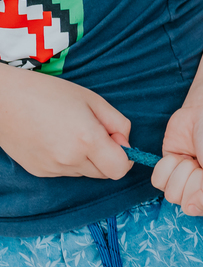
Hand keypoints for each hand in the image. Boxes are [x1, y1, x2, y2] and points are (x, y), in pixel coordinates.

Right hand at [0, 66, 132, 178]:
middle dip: (107, 157)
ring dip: (88, 159)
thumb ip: (118, 123)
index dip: (125, 155)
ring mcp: (52, 168)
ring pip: (86, 172)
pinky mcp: (39, 172)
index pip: (121, 168)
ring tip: (70, 133)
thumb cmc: (48, 93)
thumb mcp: (92, 99)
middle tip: (93, 132)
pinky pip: (66, 171)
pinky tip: (56, 140)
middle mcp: (70, 159)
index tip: (116, 139)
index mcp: (86, 140)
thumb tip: (125, 143)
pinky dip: (69, 160)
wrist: (1, 99)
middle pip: (105, 173)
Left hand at [153, 96, 202, 231]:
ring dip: (180, 172)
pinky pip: (158, 184)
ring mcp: (190, 184)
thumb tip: (193, 209)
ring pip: (172, 197)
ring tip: (194, 157)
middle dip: (194, 182)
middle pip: (191, 208)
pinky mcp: (171, 172)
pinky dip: (166, 167)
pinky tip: (180, 155)